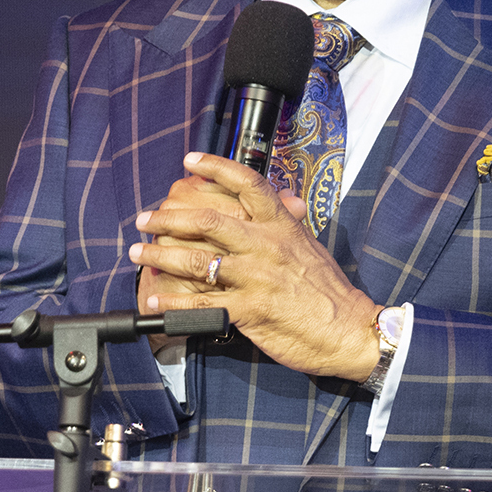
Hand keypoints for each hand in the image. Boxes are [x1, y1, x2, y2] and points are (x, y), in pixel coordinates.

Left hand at [128, 152, 381, 381]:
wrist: (351, 330)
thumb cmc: (330, 291)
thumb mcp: (310, 246)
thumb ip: (288, 225)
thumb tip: (285, 202)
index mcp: (282, 225)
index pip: (247, 183)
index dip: (216, 167)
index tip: (189, 161)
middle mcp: (266, 244)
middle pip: (207, 220)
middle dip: (168, 218)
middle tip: (145, 218)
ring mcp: (256, 276)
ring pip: (198, 259)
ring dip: (161, 255)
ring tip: (139, 252)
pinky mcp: (250, 310)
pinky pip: (202, 303)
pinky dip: (173, 301)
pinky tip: (155, 299)